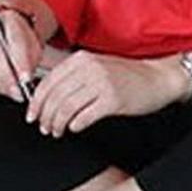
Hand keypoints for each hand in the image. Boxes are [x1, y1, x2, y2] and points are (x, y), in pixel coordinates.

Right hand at [0, 3, 49, 101]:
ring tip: (12, 92)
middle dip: (7, 75)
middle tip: (18, 90)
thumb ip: (32, 58)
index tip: (25, 78)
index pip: (15, 38)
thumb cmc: (23, 38)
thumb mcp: (35, 44)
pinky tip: (0, 88)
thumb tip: (26, 78)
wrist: (7, 32)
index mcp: (9, 16)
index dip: (20, 61)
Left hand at [26, 51, 185, 136]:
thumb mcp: (96, 67)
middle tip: (44, 128)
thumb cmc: (128, 76)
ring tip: (57, 131)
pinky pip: (85, 117)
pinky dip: (75, 125)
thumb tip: (46, 97)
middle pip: (55, 97)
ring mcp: (102, 84)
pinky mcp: (113, 100)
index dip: (36, 102)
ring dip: (58, 123)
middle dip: (45, 116)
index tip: (32, 115)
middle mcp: (89, 68)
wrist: (158, 78)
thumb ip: (73, 77)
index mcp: (81, 59)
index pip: (48, 82)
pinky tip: (75, 128)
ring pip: (67, 108)